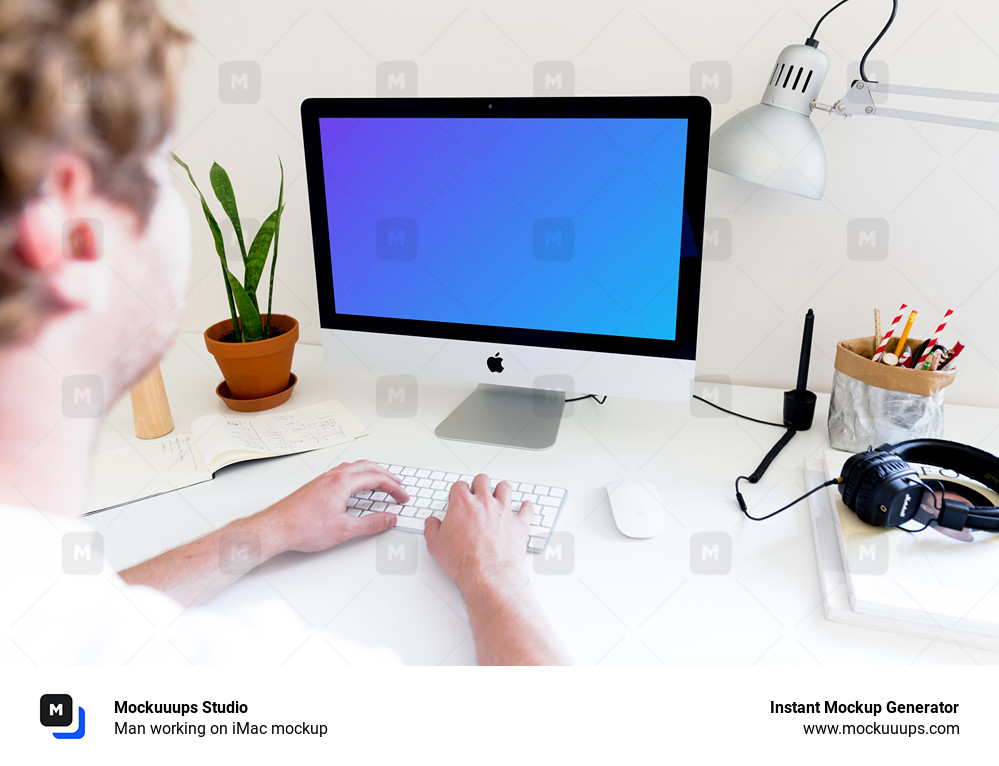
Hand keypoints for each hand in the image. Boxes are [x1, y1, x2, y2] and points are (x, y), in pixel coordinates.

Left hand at [261, 460, 408, 552]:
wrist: (276, 528)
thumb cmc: (302, 527)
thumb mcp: (344, 530)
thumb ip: (371, 524)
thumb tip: (389, 519)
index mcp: (343, 482)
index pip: (377, 479)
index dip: (394, 488)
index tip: (402, 497)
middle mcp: (333, 476)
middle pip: (367, 467)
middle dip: (386, 476)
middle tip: (397, 486)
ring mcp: (323, 479)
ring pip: (353, 468)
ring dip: (370, 473)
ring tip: (380, 484)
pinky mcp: (316, 485)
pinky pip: (342, 473)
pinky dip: (356, 476)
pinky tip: (354, 488)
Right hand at [423, 474, 532, 593]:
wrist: (487, 574)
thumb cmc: (463, 561)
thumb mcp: (436, 545)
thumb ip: (432, 529)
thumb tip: (432, 523)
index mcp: (462, 504)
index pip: (459, 486)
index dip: (457, 491)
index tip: (457, 497)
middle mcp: (484, 502)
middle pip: (483, 480)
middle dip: (479, 485)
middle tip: (477, 492)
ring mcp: (503, 511)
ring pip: (505, 488)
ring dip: (501, 490)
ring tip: (499, 495)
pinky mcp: (519, 523)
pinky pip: (527, 509)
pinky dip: (526, 507)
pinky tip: (525, 507)